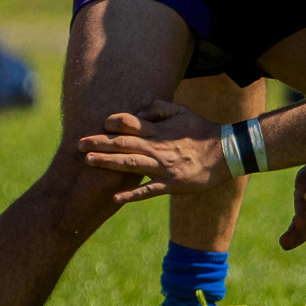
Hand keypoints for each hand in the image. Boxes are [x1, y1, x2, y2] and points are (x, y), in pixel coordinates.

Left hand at [77, 100, 228, 201]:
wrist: (226, 153)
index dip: (114, 123)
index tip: (102, 124)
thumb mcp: (183, 111)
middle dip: (99, 143)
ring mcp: (164, 168)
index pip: (130, 123)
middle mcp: (158, 149)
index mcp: (160, 131)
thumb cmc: (202, 130)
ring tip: (88, 161)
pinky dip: (132, 195)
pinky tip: (115, 198)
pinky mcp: (171, 185)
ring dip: (108, 164)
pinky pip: (148, 191)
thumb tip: (140, 110)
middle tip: (79, 143)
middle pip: (123, 145)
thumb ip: (159, 108)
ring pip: (131, 166)